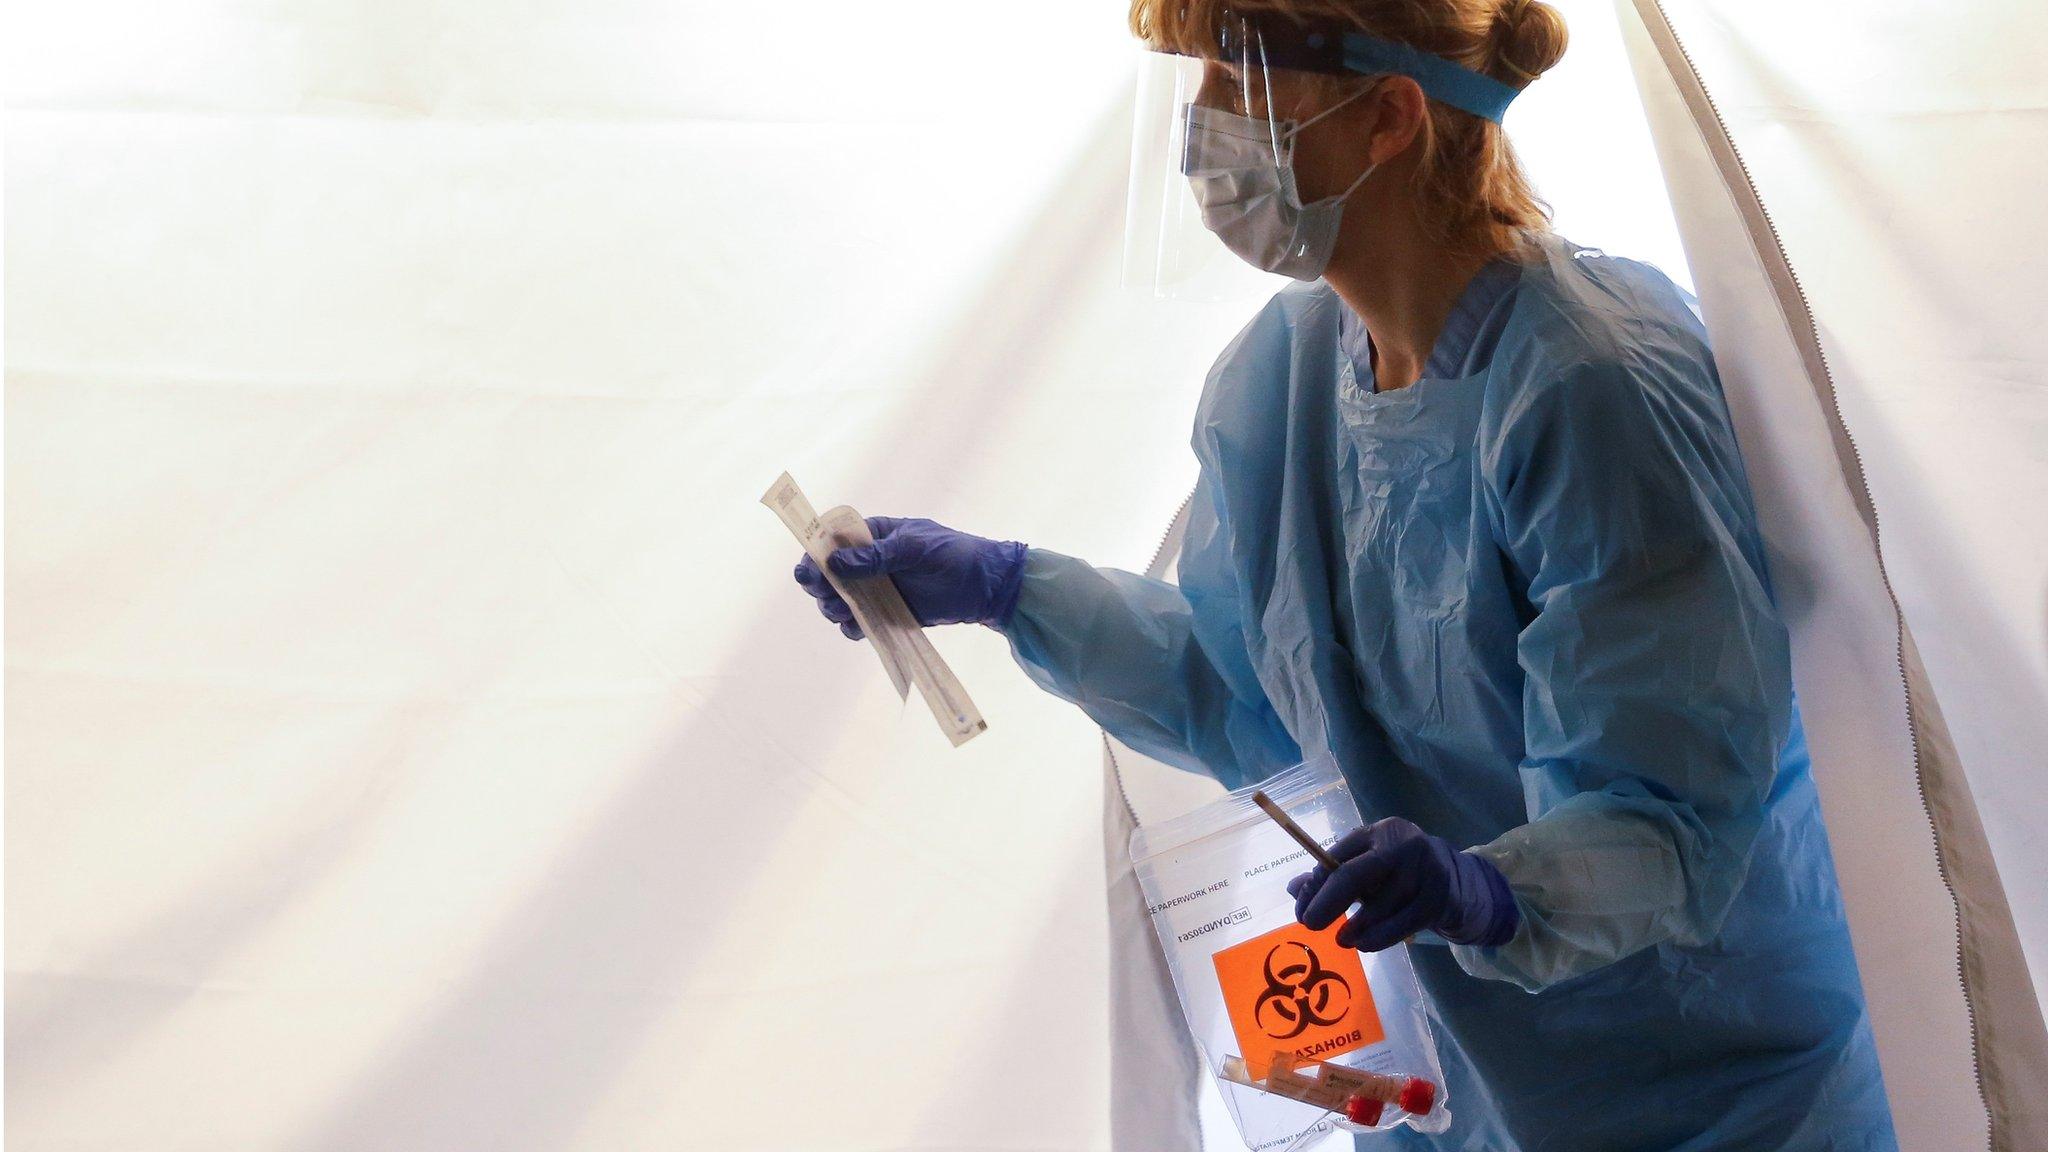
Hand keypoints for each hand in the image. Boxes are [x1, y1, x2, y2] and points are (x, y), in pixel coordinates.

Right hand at [792, 516, 1027, 639]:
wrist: (986, 587)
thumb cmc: (954, 555)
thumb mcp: (915, 548)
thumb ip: (877, 556)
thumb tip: (834, 563)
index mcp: (873, 535)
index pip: (832, 540)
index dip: (815, 553)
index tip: (808, 570)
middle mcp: (868, 563)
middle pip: (827, 574)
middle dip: (820, 585)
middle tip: (826, 593)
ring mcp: (876, 590)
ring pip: (838, 601)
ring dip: (833, 607)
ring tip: (844, 610)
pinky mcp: (887, 615)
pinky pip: (859, 624)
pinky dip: (853, 628)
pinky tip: (859, 626)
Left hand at [1287, 817, 1518, 951]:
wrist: (1458, 881)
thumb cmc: (1399, 875)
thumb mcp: (1368, 868)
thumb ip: (1332, 876)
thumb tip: (1295, 889)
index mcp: (1377, 832)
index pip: (1337, 857)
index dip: (1315, 885)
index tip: (1301, 909)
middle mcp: (1400, 844)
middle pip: (1354, 875)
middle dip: (1327, 902)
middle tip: (1309, 923)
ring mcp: (1423, 869)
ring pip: (1380, 904)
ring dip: (1356, 926)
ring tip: (1342, 939)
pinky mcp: (1438, 897)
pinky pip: (1403, 922)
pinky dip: (1380, 937)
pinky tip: (1364, 944)